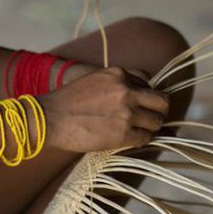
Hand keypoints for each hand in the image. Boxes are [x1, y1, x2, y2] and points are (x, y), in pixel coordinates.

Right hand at [38, 66, 169, 153]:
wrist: (50, 118)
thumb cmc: (68, 101)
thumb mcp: (95, 80)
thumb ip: (117, 84)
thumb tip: (137, 96)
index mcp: (119, 73)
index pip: (148, 82)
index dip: (145, 95)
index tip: (141, 103)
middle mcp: (127, 90)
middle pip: (162, 101)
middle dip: (159, 110)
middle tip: (151, 118)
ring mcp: (127, 112)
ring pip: (157, 121)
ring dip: (150, 127)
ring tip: (139, 130)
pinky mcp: (123, 134)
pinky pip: (146, 138)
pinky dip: (141, 140)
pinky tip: (130, 139)